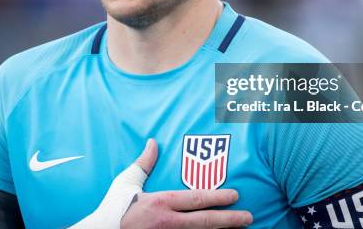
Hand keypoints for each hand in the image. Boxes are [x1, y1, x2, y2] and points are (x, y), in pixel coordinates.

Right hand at [121, 139, 252, 228]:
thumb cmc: (113, 208)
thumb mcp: (127, 182)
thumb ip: (144, 163)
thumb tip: (153, 142)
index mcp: (160, 203)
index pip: (196, 199)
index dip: (218, 197)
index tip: (235, 195)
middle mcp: (167, 223)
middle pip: (205, 221)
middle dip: (230, 219)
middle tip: (249, 217)